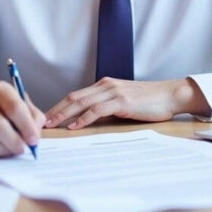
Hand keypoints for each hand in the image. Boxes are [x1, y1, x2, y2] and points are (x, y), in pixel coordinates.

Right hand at [0, 81, 45, 156]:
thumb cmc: (5, 107)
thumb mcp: (22, 104)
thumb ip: (34, 117)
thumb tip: (35, 136)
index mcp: (0, 89)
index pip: (14, 107)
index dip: (26, 126)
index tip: (33, 140)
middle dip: (14, 141)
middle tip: (24, 149)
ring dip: (3, 149)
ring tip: (13, 150)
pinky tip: (1, 149)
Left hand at [44, 77, 210, 129]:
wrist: (171, 95)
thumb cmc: (150, 101)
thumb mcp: (124, 102)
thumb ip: (107, 108)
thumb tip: (90, 122)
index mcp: (105, 85)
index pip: (76, 95)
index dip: (59, 106)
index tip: (46, 117)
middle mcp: (106, 85)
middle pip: (74, 97)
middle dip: (55, 110)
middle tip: (40, 122)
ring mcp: (114, 92)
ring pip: (82, 102)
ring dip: (64, 114)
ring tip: (51, 125)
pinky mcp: (122, 101)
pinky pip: (97, 110)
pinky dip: (83, 118)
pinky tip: (74, 126)